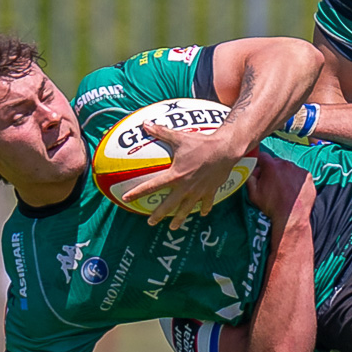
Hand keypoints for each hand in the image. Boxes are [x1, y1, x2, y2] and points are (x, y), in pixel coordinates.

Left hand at [125, 121, 250, 229]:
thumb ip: (161, 132)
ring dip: (179, 219)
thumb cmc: (202, 143)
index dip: (137, 193)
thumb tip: (145, 124)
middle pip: (168, 206)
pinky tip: (201, 213)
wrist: (225, 150)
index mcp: (175, 176)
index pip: (152, 187)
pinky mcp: (210, 191)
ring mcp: (198, 191)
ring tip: (173, 227)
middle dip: (158, 215)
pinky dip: (203, 209)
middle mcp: (185, 187)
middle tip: (150, 222)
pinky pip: (206, 203)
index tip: (126, 199)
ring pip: (186, 209)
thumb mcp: (179, 137)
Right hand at [246, 152, 315, 229]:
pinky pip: (299, 174)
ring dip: (285, 173)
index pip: (262, 156)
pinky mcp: (308, 176)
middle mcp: (286, 164)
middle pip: (276, 162)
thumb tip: (250, 170)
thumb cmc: (272, 206)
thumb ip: (250, 178)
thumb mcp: (253, 194)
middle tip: (271, 182)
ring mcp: (298, 170)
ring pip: (289, 167)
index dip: (259, 162)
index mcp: (271, 166)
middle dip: (272, 169)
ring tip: (283, 187)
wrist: (292, 217)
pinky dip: (296, 179)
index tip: (260, 169)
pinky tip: (293, 189)